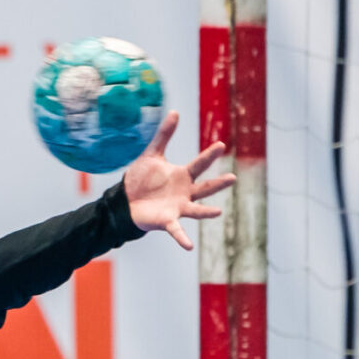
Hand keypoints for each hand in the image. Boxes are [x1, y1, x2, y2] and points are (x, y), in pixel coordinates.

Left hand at [123, 110, 235, 250]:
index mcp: (183, 176)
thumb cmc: (141, 179)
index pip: (199, 164)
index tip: (221, 146)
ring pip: (196, 210)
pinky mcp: (167, 221)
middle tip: (233, 178)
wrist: (124, 201)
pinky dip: (182, 238)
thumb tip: (175, 111)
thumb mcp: (152, 155)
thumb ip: (163, 135)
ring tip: (218, 212)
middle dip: (218, 183)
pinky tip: (189, 247)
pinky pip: (176, 230)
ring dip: (206, 212)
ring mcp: (178, 208)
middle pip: (205, 188)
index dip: (209, 156)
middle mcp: (185, 193)